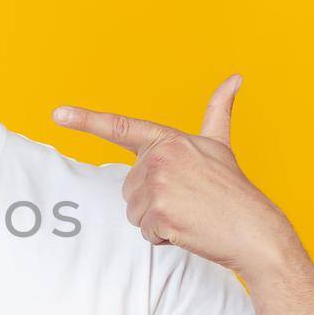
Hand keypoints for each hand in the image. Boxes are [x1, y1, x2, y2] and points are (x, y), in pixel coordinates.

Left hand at [52, 75, 296, 275]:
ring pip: (134, 212)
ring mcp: (159, 187)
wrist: (256, 231)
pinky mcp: (160, 216)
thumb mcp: (220, 145)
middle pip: (129, 188)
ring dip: (158, 220)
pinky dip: (164, 237)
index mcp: (168, 140)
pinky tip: (190, 230)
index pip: (121, 127)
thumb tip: (235, 77)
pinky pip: (145, 232)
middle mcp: (159, 159)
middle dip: (153, 200)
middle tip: (188, 200)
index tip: (57, 114)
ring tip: (190, 214)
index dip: (86, 120)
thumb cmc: (234, 190)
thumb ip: (219, 111)